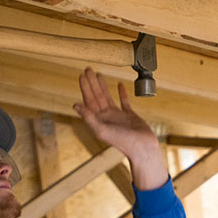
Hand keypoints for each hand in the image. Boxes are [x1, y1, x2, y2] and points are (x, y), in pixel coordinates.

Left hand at [75, 68, 167, 189]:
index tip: (81, 75)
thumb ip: (88, 117)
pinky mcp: (129, 116)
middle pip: (96, 96)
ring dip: (102, 86)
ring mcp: (117, 116)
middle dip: (91, 83)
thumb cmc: (123, 142)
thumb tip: (75, 105)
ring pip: (107, 97)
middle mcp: (106, 117)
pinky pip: (124, 101)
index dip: (85, 88)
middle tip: (87, 69)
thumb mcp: (102, 130)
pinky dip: (121, 93)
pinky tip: (119, 84)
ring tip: (98, 74)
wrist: (143, 148)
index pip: (89, 101)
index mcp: (98, 120)